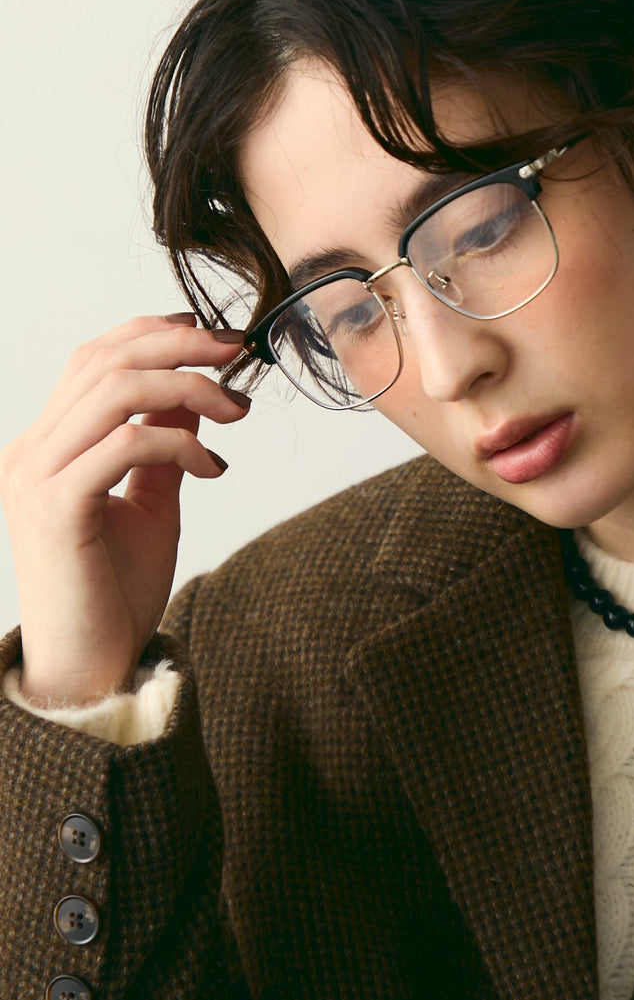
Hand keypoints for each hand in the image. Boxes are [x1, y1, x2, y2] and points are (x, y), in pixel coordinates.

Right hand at [0, 314, 251, 706]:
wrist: (93, 666)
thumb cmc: (116, 590)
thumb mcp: (151, 500)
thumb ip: (162, 444)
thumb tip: (193, 393)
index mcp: (48, 445)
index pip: (93, 359)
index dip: (154, 333)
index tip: (214, 335)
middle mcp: (31, 451)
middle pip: (104, 360)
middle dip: (180, 345)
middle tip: (237, 353)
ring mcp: (36, 476)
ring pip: (115, 391)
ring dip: (189, 387)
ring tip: (234, 410)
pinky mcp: (55, 507)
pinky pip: (125, 444)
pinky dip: (179, 442)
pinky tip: (212, 466)